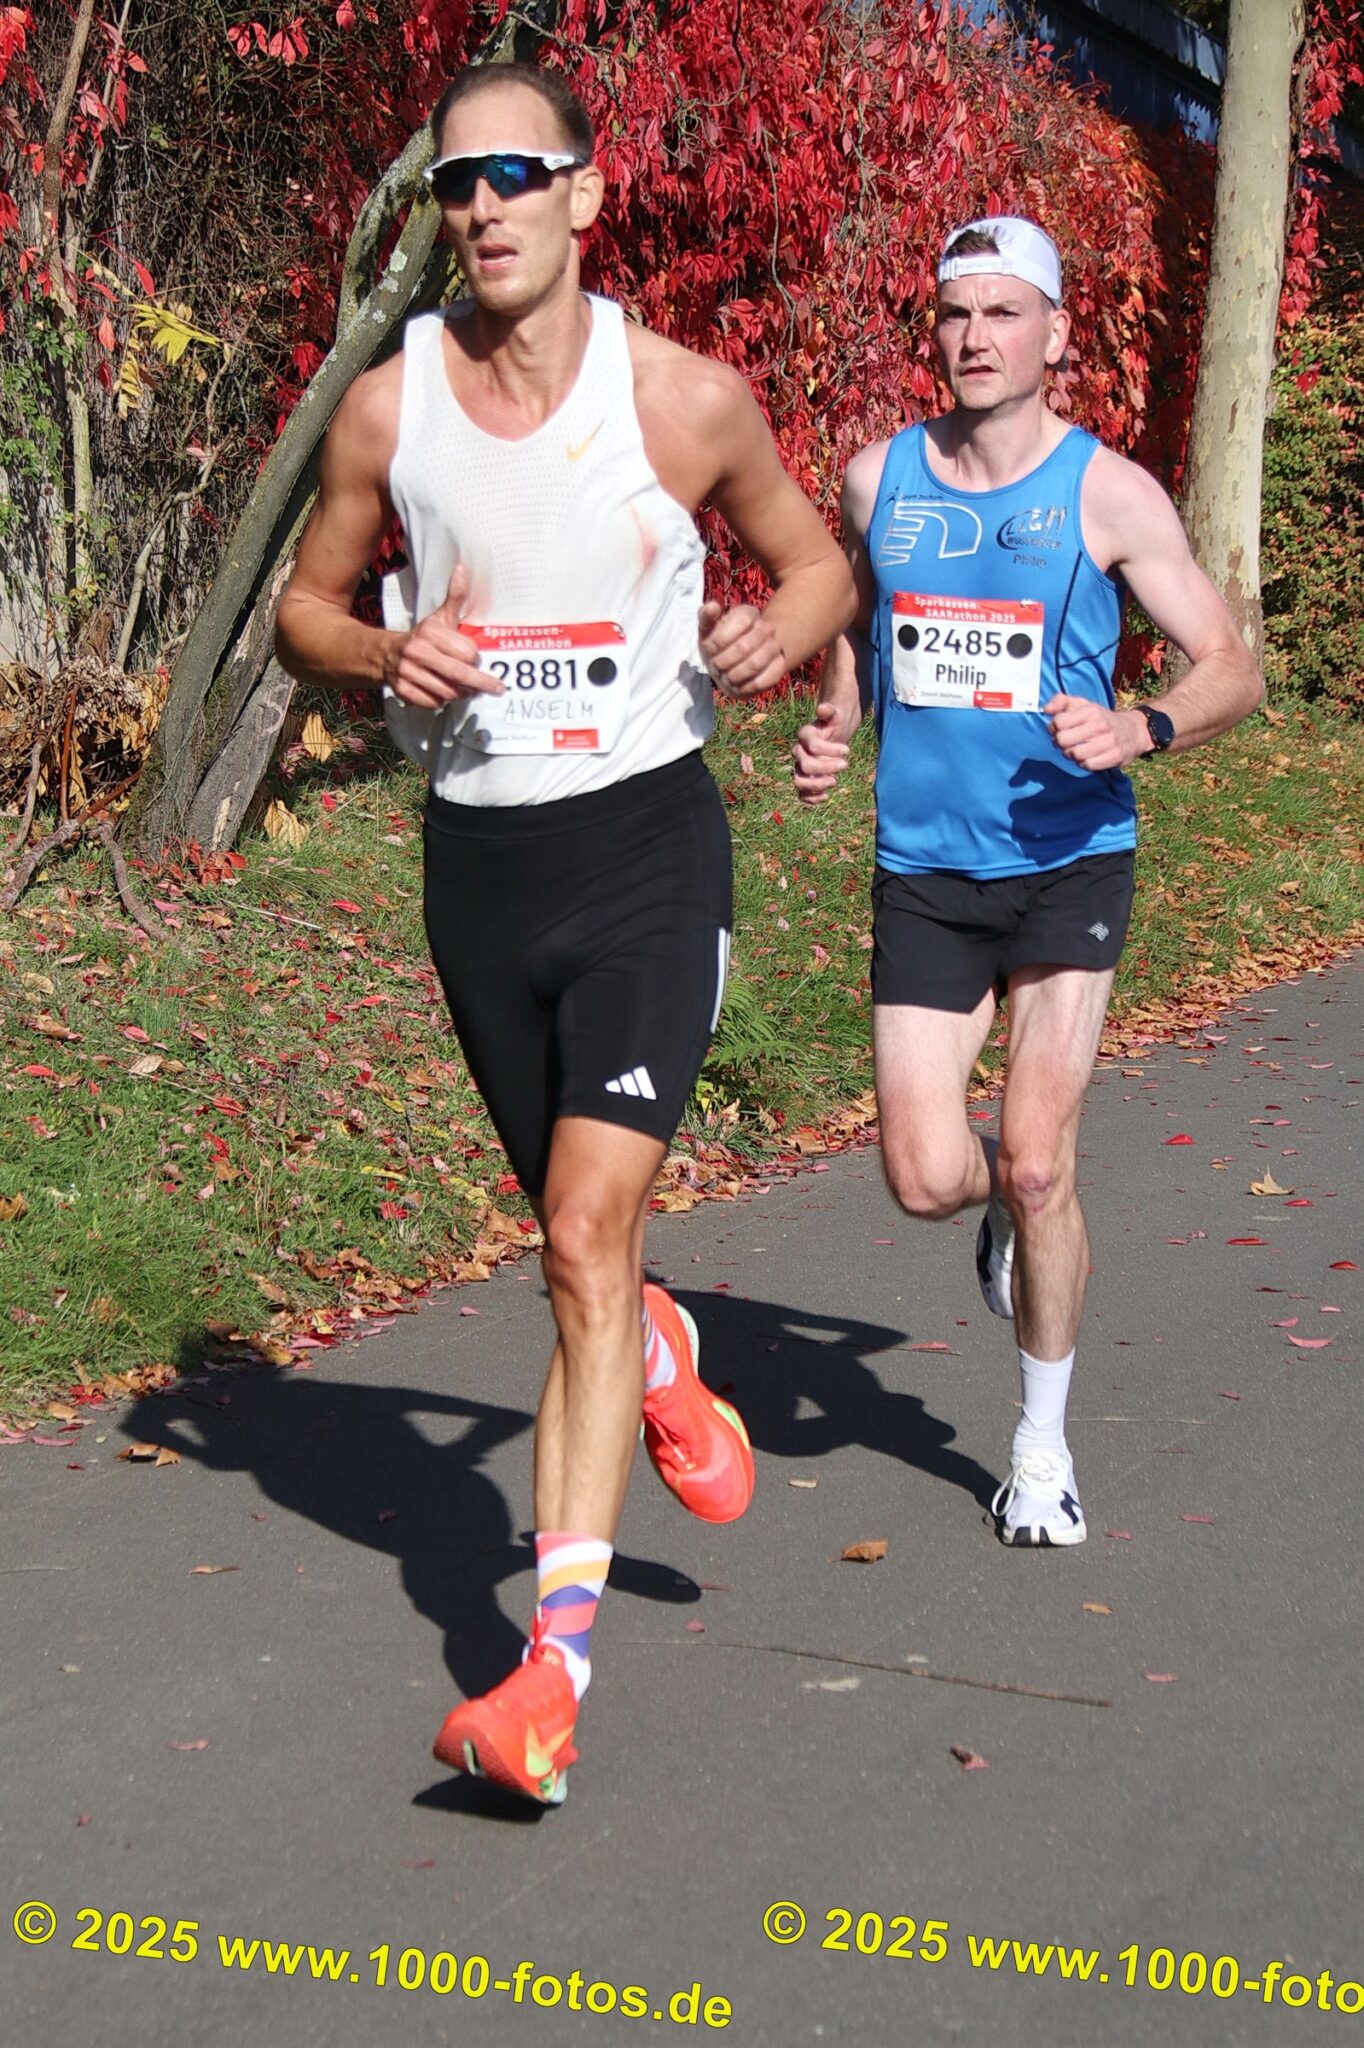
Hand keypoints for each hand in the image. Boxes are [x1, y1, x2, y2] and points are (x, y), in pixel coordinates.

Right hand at [389, 563, 502, 708]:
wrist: (383, 655)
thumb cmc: (421, 638)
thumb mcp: (439, 618)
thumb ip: (455, 598)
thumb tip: (463, 569)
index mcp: (429, 633)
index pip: (466, 652)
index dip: (475, 658)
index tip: (478, 660)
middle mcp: (417, 652)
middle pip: (459, 674)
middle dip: (481, 684)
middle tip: (496, 688)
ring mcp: (408, 673)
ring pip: (448, 692)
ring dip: (461, 693)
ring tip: (466, 689)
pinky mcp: (403, 691)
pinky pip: (434, 703)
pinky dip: (443, 701)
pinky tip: (445, 692)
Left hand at [698, 600, 786, 698]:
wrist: (733, 665)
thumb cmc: (718, 645)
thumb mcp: (707, 629)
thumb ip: (706, 616)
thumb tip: (712, 607)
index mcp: (748, 614)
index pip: (741, 621)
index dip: (720, 639)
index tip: (709, 648)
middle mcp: (766, 628)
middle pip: (745, 646)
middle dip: (724, 661)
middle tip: (715, 666)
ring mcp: (775, 647)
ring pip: (755, 664)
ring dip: (734, 675)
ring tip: (726, 677)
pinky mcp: (779, 667)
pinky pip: (764, 680)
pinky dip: (746, 686)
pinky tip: (738, 685)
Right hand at [792, 701, 849, 803]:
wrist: (833, 735)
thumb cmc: (835, 724)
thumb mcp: (836, 714)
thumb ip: (829, 711)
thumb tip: (822, 708)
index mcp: (804, 736)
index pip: (812, 746)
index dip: (830, 750)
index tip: (847, 750)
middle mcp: (799, 752)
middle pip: (805, 766)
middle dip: (826, 768)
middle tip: (845, 765)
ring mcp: (800, 768)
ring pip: (799, 782)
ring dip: (817, 785)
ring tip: (834, 781)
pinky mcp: (805, 780)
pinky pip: (801, 794)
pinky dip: (812, 799)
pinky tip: (827, 795)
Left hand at [1044, 693, 1144, 771]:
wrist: (1134, 731)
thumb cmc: (1101, 719)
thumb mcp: (1083, 705)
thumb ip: (1061, 701)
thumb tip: (1046, 709)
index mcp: (1091, 711)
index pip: (1059, 722)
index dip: (1053, 728)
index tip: (1058, 729)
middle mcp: (1100, 725)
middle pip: (1062, 740)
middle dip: (1059, 743)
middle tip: (1065, 742)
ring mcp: (1109, 742)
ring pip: (1074, 755)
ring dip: (1071, 755)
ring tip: (1076, 750)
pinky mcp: (1115, 756)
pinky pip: (1088, 765)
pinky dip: (1084, 763)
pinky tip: (1087, 757)